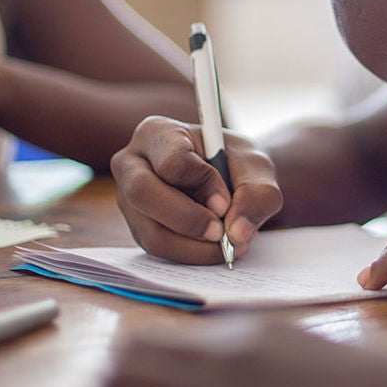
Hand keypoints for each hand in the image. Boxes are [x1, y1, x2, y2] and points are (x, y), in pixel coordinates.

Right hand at [110, 115, 282, 263]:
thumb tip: (237, 232)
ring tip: (228, 243)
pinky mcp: (137, 227)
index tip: (227, 201)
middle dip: (188, 220)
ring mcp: (129, 199)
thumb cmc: (237, 164)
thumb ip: (256, 195)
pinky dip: (191, 254)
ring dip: (194, 245)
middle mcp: (132, 164)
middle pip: (143, 194)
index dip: (202, 184)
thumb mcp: (257, 168)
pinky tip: (214, 247)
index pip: (171, 161)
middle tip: (223, 234)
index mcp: (158, 133)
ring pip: (151, 231)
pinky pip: (158, 249)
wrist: (233, 179)